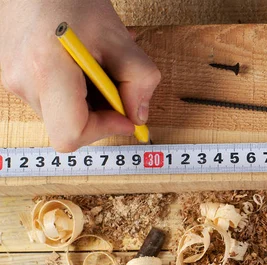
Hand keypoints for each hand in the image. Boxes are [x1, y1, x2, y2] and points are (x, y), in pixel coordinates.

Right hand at [0, 0, 160, 151]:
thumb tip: (138, 116)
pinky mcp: (13, 77)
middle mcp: (23, 81)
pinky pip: (52, 99)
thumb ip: (138, 80)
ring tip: (98, 66)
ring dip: (89, 100)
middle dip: (101, 113)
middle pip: (70, 126)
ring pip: (62, 114)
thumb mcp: (118, 38)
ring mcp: (13, 81)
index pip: (71, 134)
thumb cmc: (73, 0)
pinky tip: (83, 64)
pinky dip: (75, 90)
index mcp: (47, 71)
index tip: (123, 114)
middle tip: (116, 83)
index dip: (104, 129)